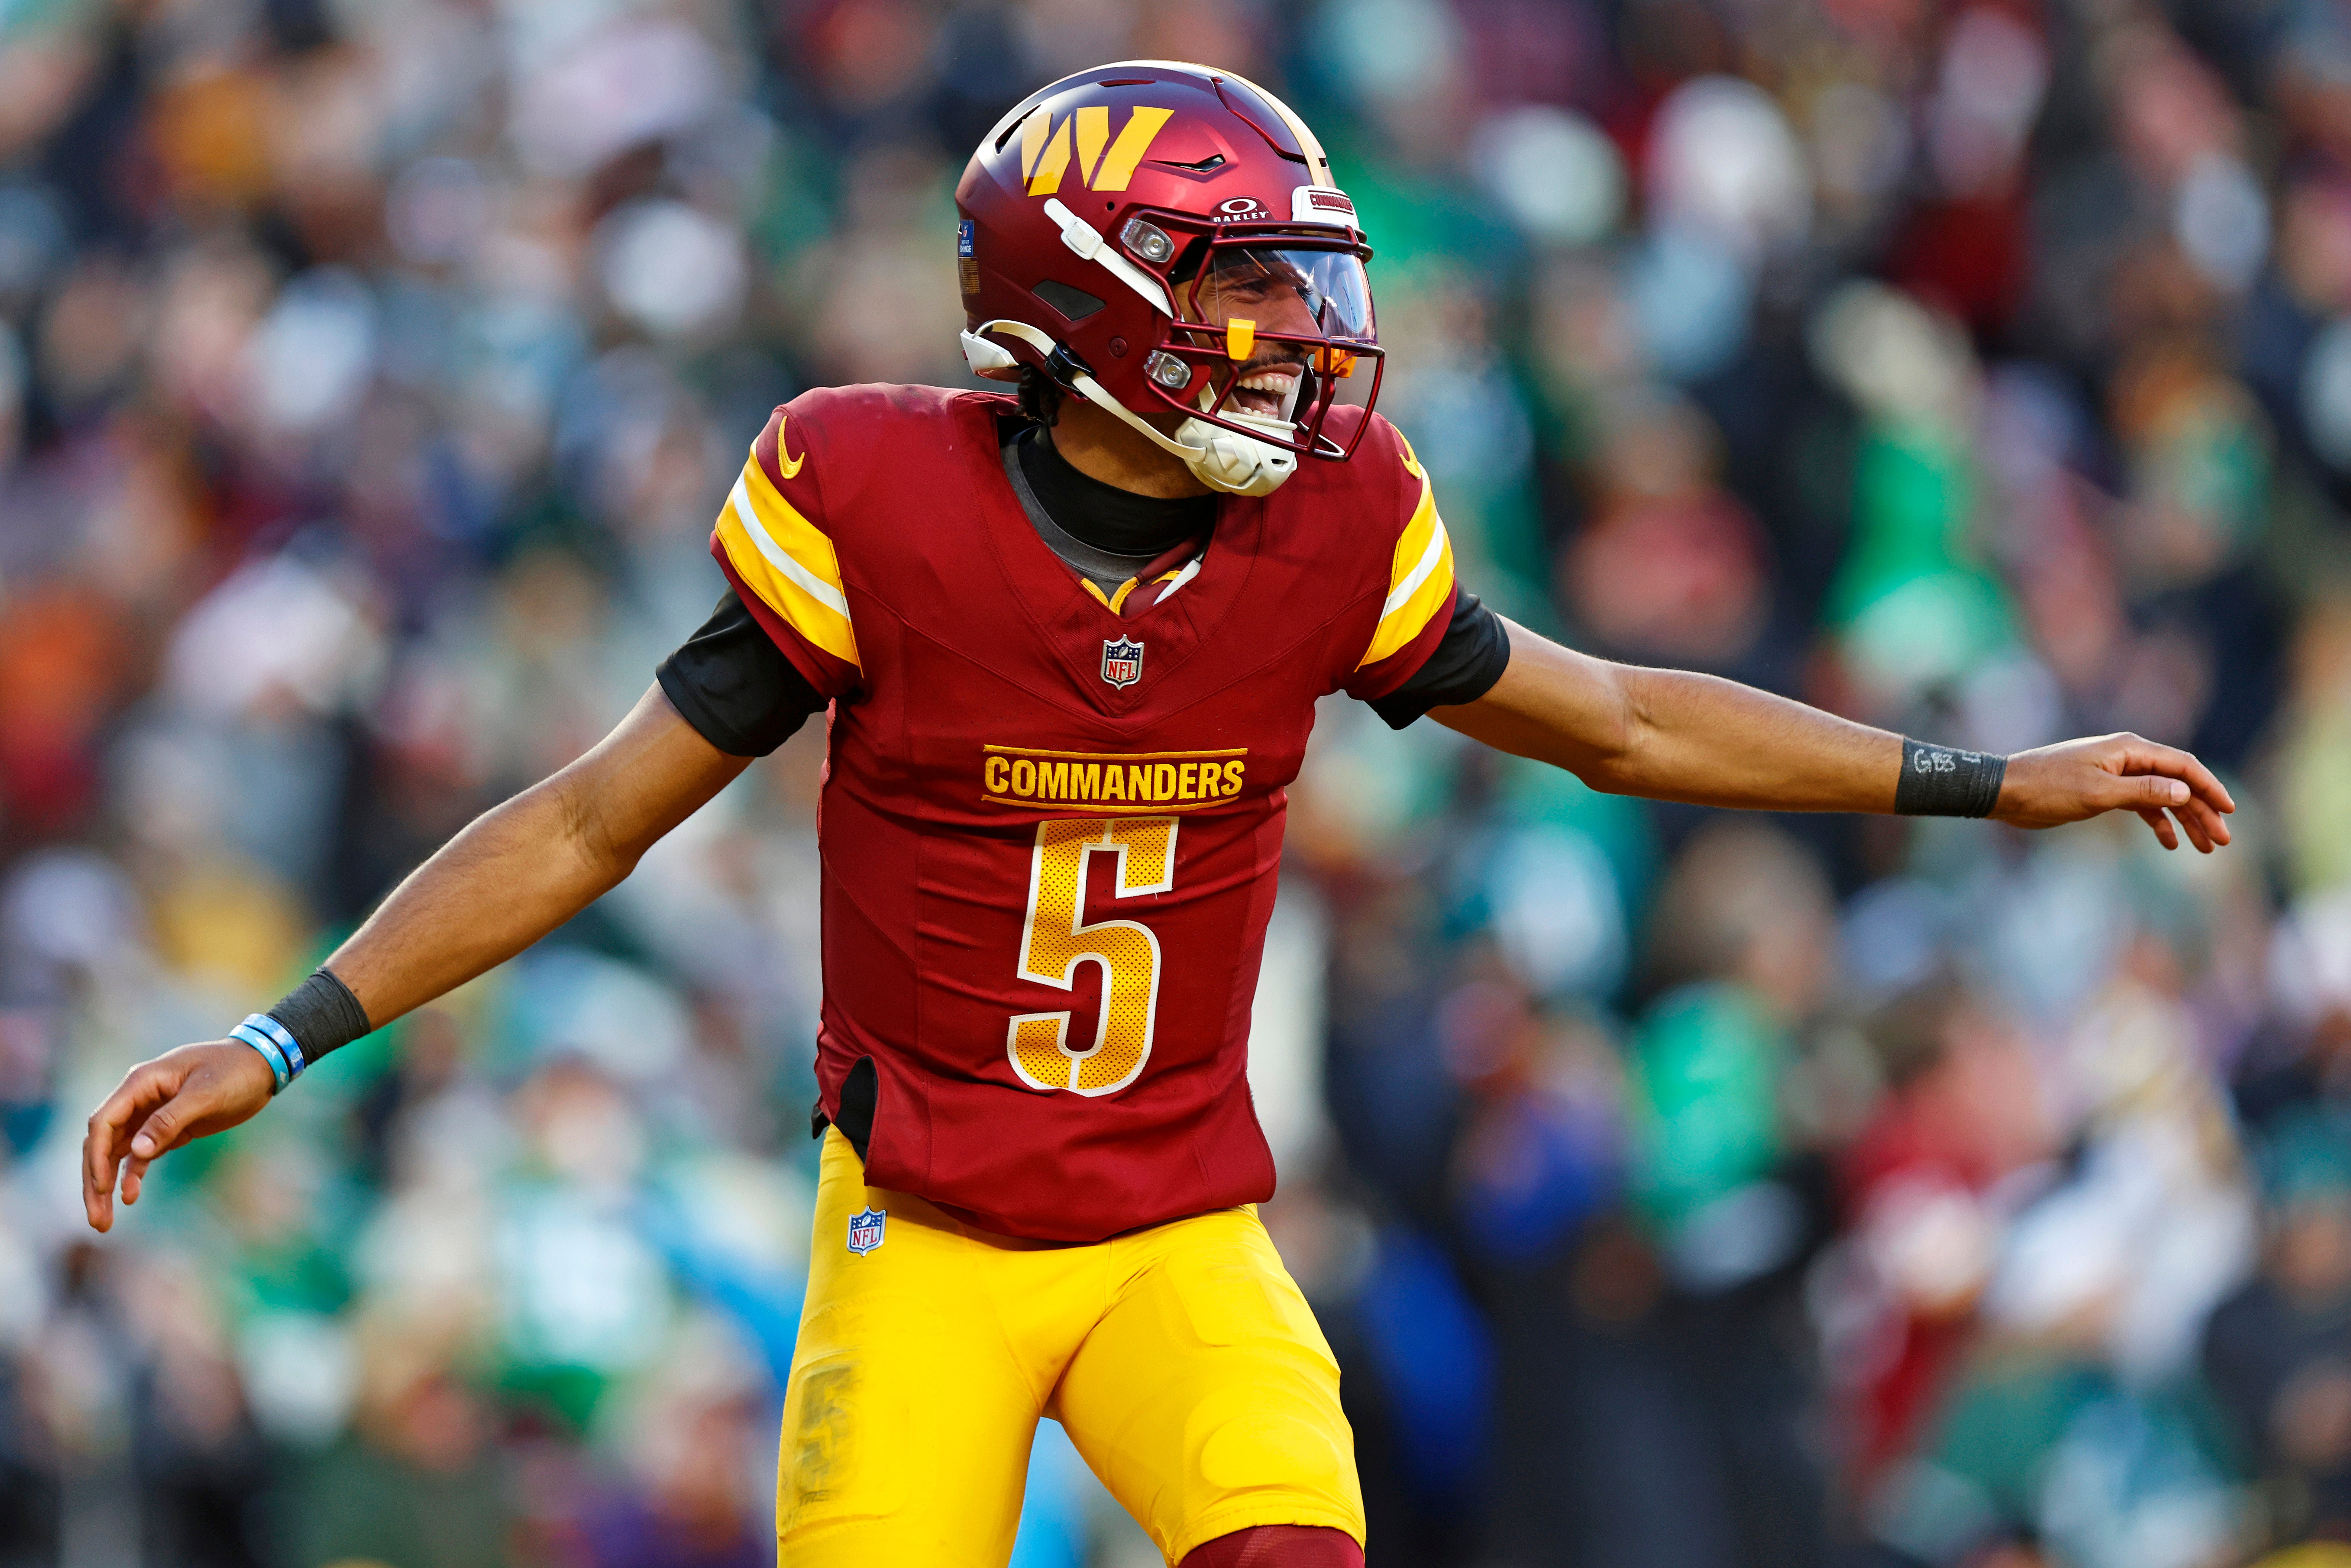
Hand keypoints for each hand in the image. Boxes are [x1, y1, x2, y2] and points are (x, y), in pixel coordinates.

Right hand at [82, 1041, 276, 1231]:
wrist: (263, 1065)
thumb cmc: (235, 1071)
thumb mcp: (205, 1095)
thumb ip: (169, 1120)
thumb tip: (136, 1151)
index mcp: (141, 1083)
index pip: (104, 1123)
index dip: (97, 1157)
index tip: (101, 1188)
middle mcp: (139, 1099)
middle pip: (103, 1143)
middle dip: (95, 1180)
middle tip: (96, 1219)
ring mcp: (150, 1115)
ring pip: (117, 1153)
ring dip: (108, 1184)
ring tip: (103, 1221)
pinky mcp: (167, 1129)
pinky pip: (140, 1155)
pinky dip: (133, 1175)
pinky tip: (130, 1196)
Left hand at [1993, 732, 2235, 851]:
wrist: (2004, 791)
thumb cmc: (2047, 788)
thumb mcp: (2097, 792)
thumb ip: (2142, 791)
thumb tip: (2183, 790)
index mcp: (2129, 749)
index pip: (2183, 766)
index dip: (2210, 787)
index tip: (2230, 811)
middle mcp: (2127, 757)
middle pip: (2177, 783)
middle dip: (2202, 810)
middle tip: (2223, 840)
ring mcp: (2116, 774)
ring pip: (2162, 796)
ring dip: (2183, 819)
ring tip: (2204, 847)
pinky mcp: (2103, 791)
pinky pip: (2140, 805)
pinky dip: (2156, 822)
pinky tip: (2169, 843)